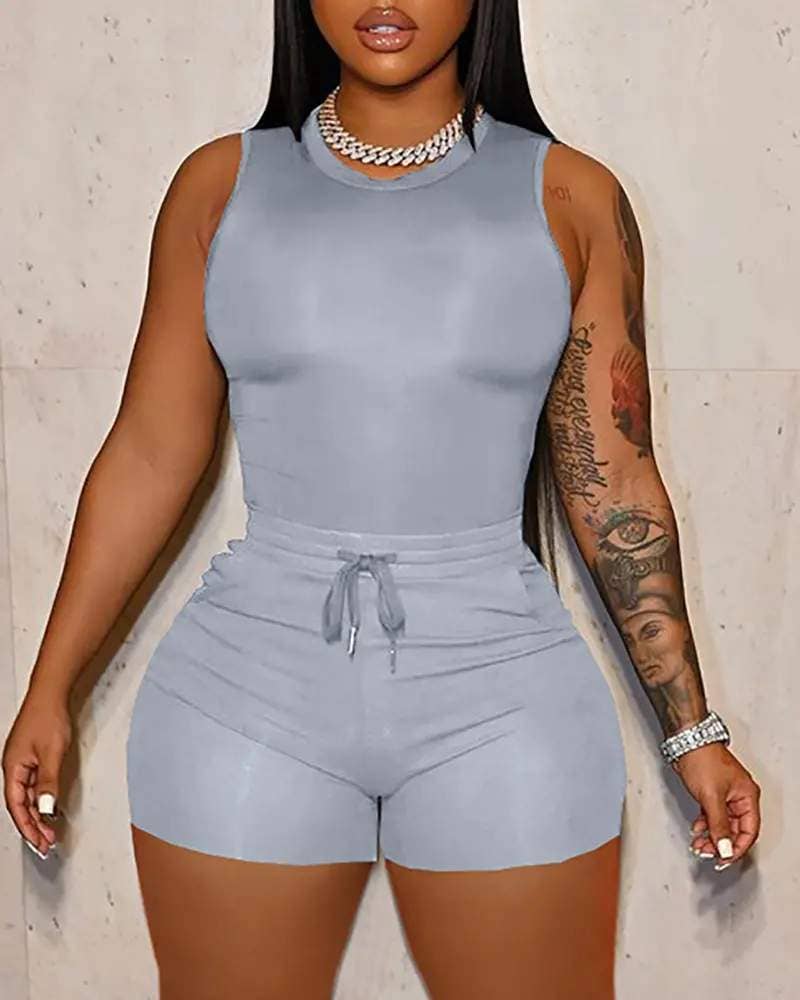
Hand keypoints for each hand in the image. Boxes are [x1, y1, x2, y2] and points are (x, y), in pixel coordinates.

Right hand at [2, 687, 71, 858]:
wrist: (51, 693)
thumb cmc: (48, 716)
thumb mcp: (52, 753)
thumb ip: (49, 783)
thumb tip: (45, 809)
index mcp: (13, 769)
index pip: (16, 807)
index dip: (27, 827)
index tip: (39, 843)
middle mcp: (14, 767)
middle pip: (20, 805)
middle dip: (32, 826)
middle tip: (46, 844)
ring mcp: (23, 762)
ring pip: (27, 796)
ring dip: (38, 814)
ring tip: (50, 832)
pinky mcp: (32, 757)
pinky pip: (33, 785)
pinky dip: (41, 799)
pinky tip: (50, 808)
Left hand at [671, 741, 760, 870]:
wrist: (686, 740)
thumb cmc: (702, 758)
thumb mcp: (711, 797)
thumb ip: (719, 825)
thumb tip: (725, 848)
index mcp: (747, 796)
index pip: (749, 831)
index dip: (737, 848)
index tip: (723, 860)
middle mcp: (740, 796)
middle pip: (736, 829)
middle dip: (721, 843)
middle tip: (707, 854)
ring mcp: (726, 794)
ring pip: (723, 824)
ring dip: (711, 836)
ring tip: (699, 845)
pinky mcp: (713, 792)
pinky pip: (713, 815)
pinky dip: (705, 825)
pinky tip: (697, 830)